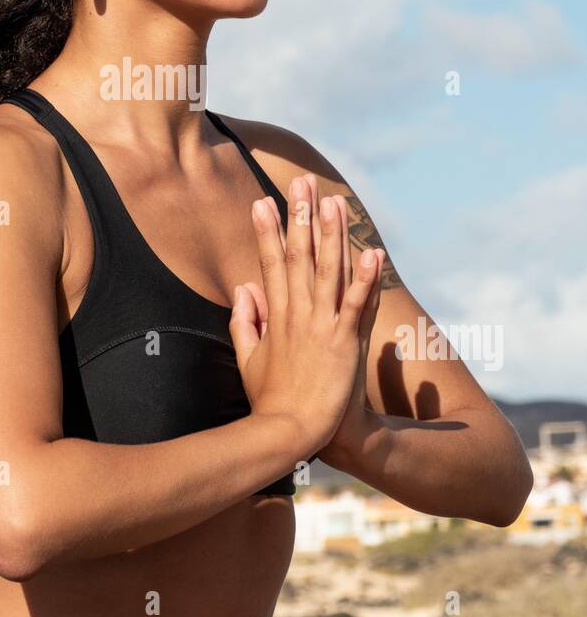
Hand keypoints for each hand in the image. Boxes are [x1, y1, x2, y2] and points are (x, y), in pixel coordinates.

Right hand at [229, 176, 383, 460]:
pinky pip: (357, 304)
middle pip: (298, 255)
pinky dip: (365, 278)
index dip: (265, 231)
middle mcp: (298, 314)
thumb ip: (244, 322)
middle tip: (301, 182)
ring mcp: (322, 326)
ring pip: (327, 270)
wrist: (290, 433)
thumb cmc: (271, 401)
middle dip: (299, 216)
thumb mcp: (247, 359)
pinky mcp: (345, 342)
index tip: (261, 202)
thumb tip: (243, 289)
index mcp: (276, 316)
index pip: (268, 263)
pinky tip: (372, 252)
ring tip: (334, 200)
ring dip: (331, 233)